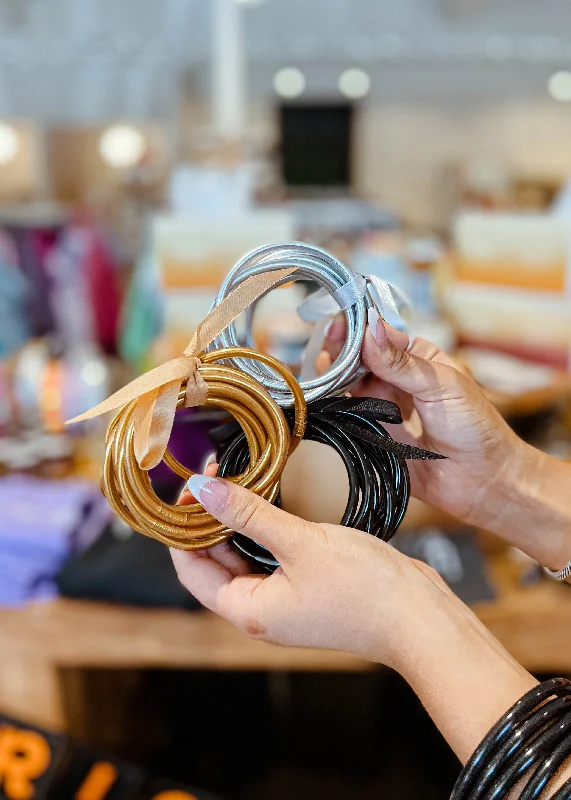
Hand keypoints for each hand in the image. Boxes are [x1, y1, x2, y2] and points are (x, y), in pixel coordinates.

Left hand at [173, 473, 538, 769]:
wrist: (420, 617)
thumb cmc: (364, 590)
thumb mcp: (300, 543)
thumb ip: (249, 514)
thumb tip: (202, 490)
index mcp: (249, 610)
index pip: (190, 569)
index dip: (183, 529)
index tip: (190, 488)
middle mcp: (262, 609)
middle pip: (216, 561)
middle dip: (211, 519)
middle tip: (215, 473)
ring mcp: (286, 599)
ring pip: (245, 555)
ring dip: (239, 520)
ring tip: (239, 478)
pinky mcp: (309, 587)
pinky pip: (274, 554)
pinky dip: (267, 528)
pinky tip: (273, 498)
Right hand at [321, 311, 529, 530]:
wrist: (481, 480)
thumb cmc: (475, 427)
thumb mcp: (441, 385)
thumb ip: (401, 361)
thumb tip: (371, 329)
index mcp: (416, 359)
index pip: (379, 336)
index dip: (357, 329)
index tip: (338, 326)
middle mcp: (395, 380)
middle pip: (358, 359)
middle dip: (339, 351)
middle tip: (327, 349)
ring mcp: (381, 408)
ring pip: (348, 386)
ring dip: (333, 376)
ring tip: (322, 370)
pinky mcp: (372, 436)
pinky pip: (347, 417)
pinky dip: (334, 406)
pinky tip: (324, 396)